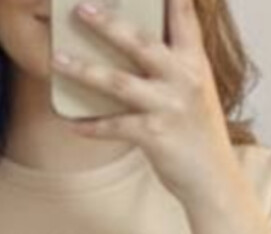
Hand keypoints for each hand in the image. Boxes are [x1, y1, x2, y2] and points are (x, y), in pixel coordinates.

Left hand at [52, 0, 240, 206]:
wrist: (213, 180)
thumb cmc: (199, 133)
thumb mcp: (196, 88)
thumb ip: (175, 62)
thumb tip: (138, 40)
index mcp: (195, 61)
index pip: (183, 15)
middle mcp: (184, 78)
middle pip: (141, 42)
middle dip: (109, 24)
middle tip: (81, 9)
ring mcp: (169, 106)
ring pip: (119, 82)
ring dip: (84, 70)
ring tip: (57, 61)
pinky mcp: (155, 136)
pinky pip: (115, 126)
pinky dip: (91, 125)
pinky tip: (70, 122)